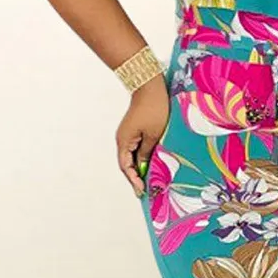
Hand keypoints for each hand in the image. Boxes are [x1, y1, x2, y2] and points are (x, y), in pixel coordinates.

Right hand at [116, 77, 169, 196]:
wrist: (149, 86)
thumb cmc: (154, 108)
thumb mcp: (154, 134)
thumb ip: (148, 152)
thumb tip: (144, 166)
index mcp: (124, 141)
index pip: (126, 167)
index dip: (134, 180)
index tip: (141, 191)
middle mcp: (123, 140)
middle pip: (127, 164)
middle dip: (136, 178)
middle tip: (145, 191)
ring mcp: (128, 135)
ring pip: (132, 157)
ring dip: (139, 169)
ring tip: (149, 182)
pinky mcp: (134, 131)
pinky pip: (136, 149)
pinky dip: (142, 159)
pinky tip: (150, 165)